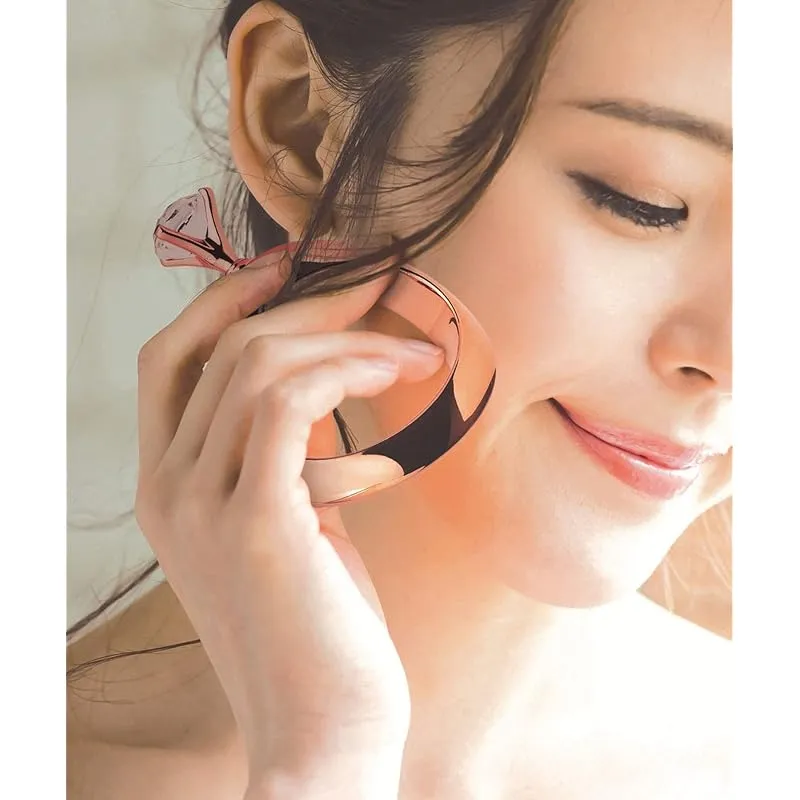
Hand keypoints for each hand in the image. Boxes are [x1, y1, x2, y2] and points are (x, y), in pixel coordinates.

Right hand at [134, 256, 443, 792]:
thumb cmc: (319, 628)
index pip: (170, 358)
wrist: (324, 730)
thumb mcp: (290, 526)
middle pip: (221, 345)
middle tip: (375, 287)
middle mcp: (167, 488)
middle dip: (303, 302)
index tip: (287, 266)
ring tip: (411, 344)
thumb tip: (325, 387)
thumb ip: (286, 459)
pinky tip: (399, 371)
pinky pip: (289, 400)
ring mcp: (200, 504)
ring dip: (343, 336)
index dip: (223, 299)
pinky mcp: (255, 522)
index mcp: (167, 486)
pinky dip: (347, 369)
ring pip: (258, 362)